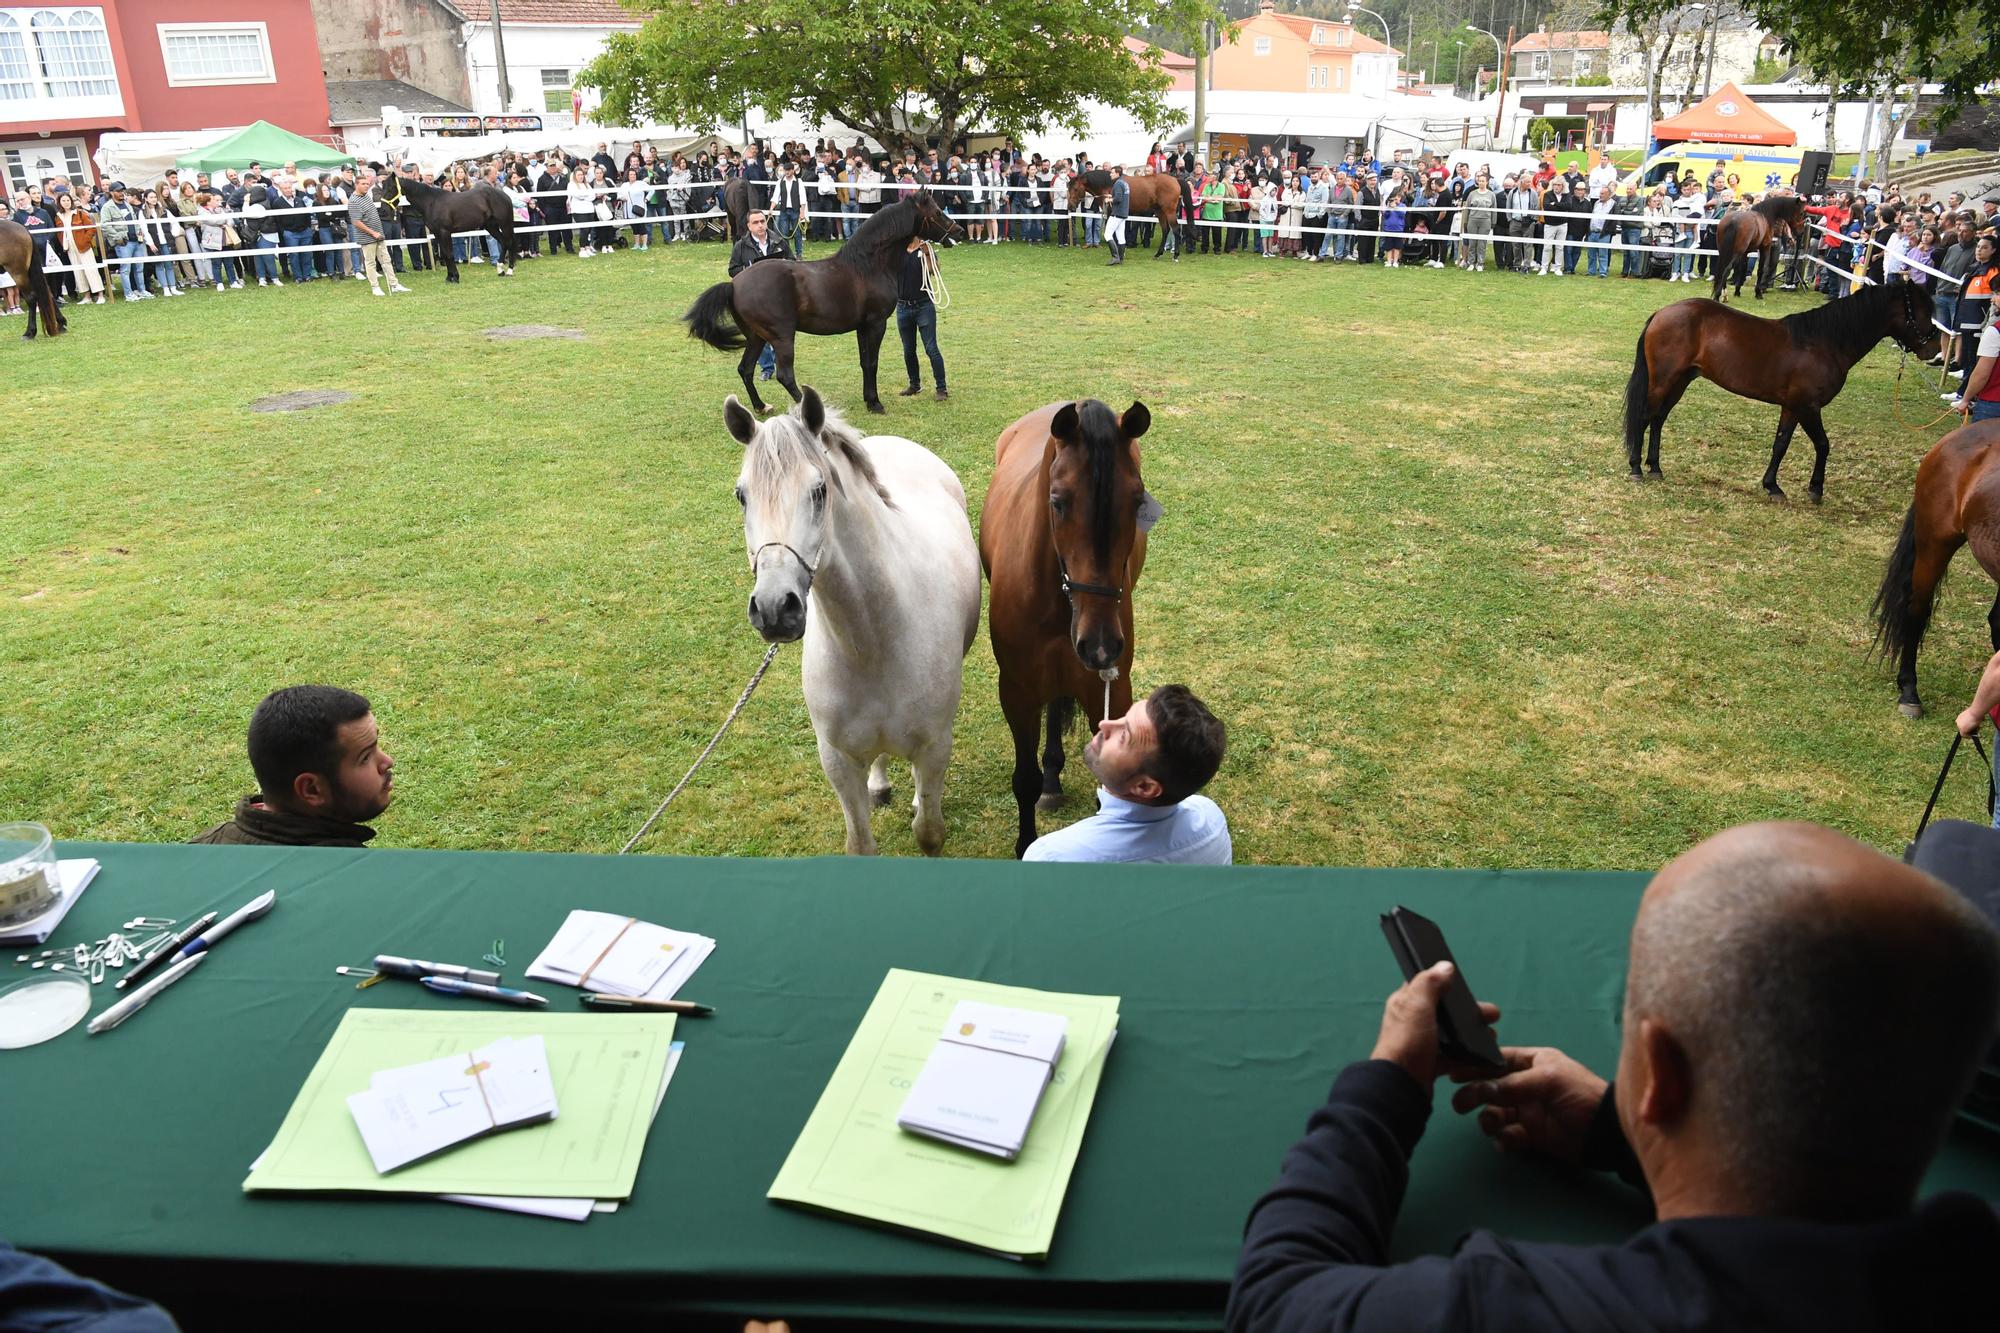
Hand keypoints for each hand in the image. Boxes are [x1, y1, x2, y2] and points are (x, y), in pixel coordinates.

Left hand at [1369, 961, 1499, 1087]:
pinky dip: (1467, 1055)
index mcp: (1405, 1003)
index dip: (1448, 984)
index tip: (1468, 989)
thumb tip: (1445, 965)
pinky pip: (1452, 1056)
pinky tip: (1481, 1056)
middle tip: (1492, 1015)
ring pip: (1451, 1035)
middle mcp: (1411, 1021)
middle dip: (1469, 1013)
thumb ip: (1430, 984)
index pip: (1427, 987)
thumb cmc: (1408, 1042)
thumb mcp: (1418, 1006)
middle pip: (1445, 1012)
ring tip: (1492, 1037)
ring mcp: (1421, 1043)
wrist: (1402, 1085)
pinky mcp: (1430, 1063)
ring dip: (1472, 1034)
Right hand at [1448, 1046, 1607, 1162]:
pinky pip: (1507, 1136)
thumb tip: (1482, 1090)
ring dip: (1489, 1119)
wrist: (1605, 1135)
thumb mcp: (1549, 1080)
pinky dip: (1503, 1139)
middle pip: (1489, 1087)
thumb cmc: (1581, 1096)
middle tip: (1460, 1105)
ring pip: (1494, 1113)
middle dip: (1474, 1095)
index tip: (1454, 1073)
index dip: (1475, 1065)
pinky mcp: (1531, 1136)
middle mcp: (1526, 1085)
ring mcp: (1528, 1111)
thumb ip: (1513, 1084)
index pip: (1497, 1060)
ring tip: (1495, 1126)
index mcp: (1533, 1063)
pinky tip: (1509, 1142)